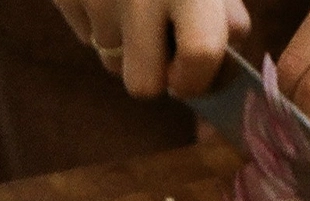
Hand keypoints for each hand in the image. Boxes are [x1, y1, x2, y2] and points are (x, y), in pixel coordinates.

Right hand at [51, 0, 250, 97]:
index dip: (198, 78)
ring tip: (133, 1)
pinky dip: (98, 19)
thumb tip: (225, 46)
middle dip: (153, 74)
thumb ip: (223, 6)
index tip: (194, 72)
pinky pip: (84, 32)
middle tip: (161, 47)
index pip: (199, 58)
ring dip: (125, 43)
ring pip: (109, 58)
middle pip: (141, 84)